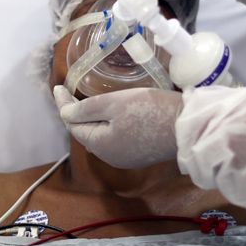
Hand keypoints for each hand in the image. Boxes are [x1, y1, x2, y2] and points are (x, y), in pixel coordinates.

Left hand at [53, 86, 182, 168]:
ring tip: (89, 102)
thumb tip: (64, 114)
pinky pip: (117, 139)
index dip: (63, 105)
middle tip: (71, 94)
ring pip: (102, 137)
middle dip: (77, 114)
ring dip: (94, 120)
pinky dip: (109, 126)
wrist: (187, 128)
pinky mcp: (141, 154)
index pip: (72, 124)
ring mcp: (126, 158)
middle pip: (86, 132)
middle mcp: (110, 157)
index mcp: (99, 145)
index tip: (58, 87)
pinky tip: (113, 115)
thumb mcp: (113, 104)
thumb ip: (85, 109)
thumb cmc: (148, 110)